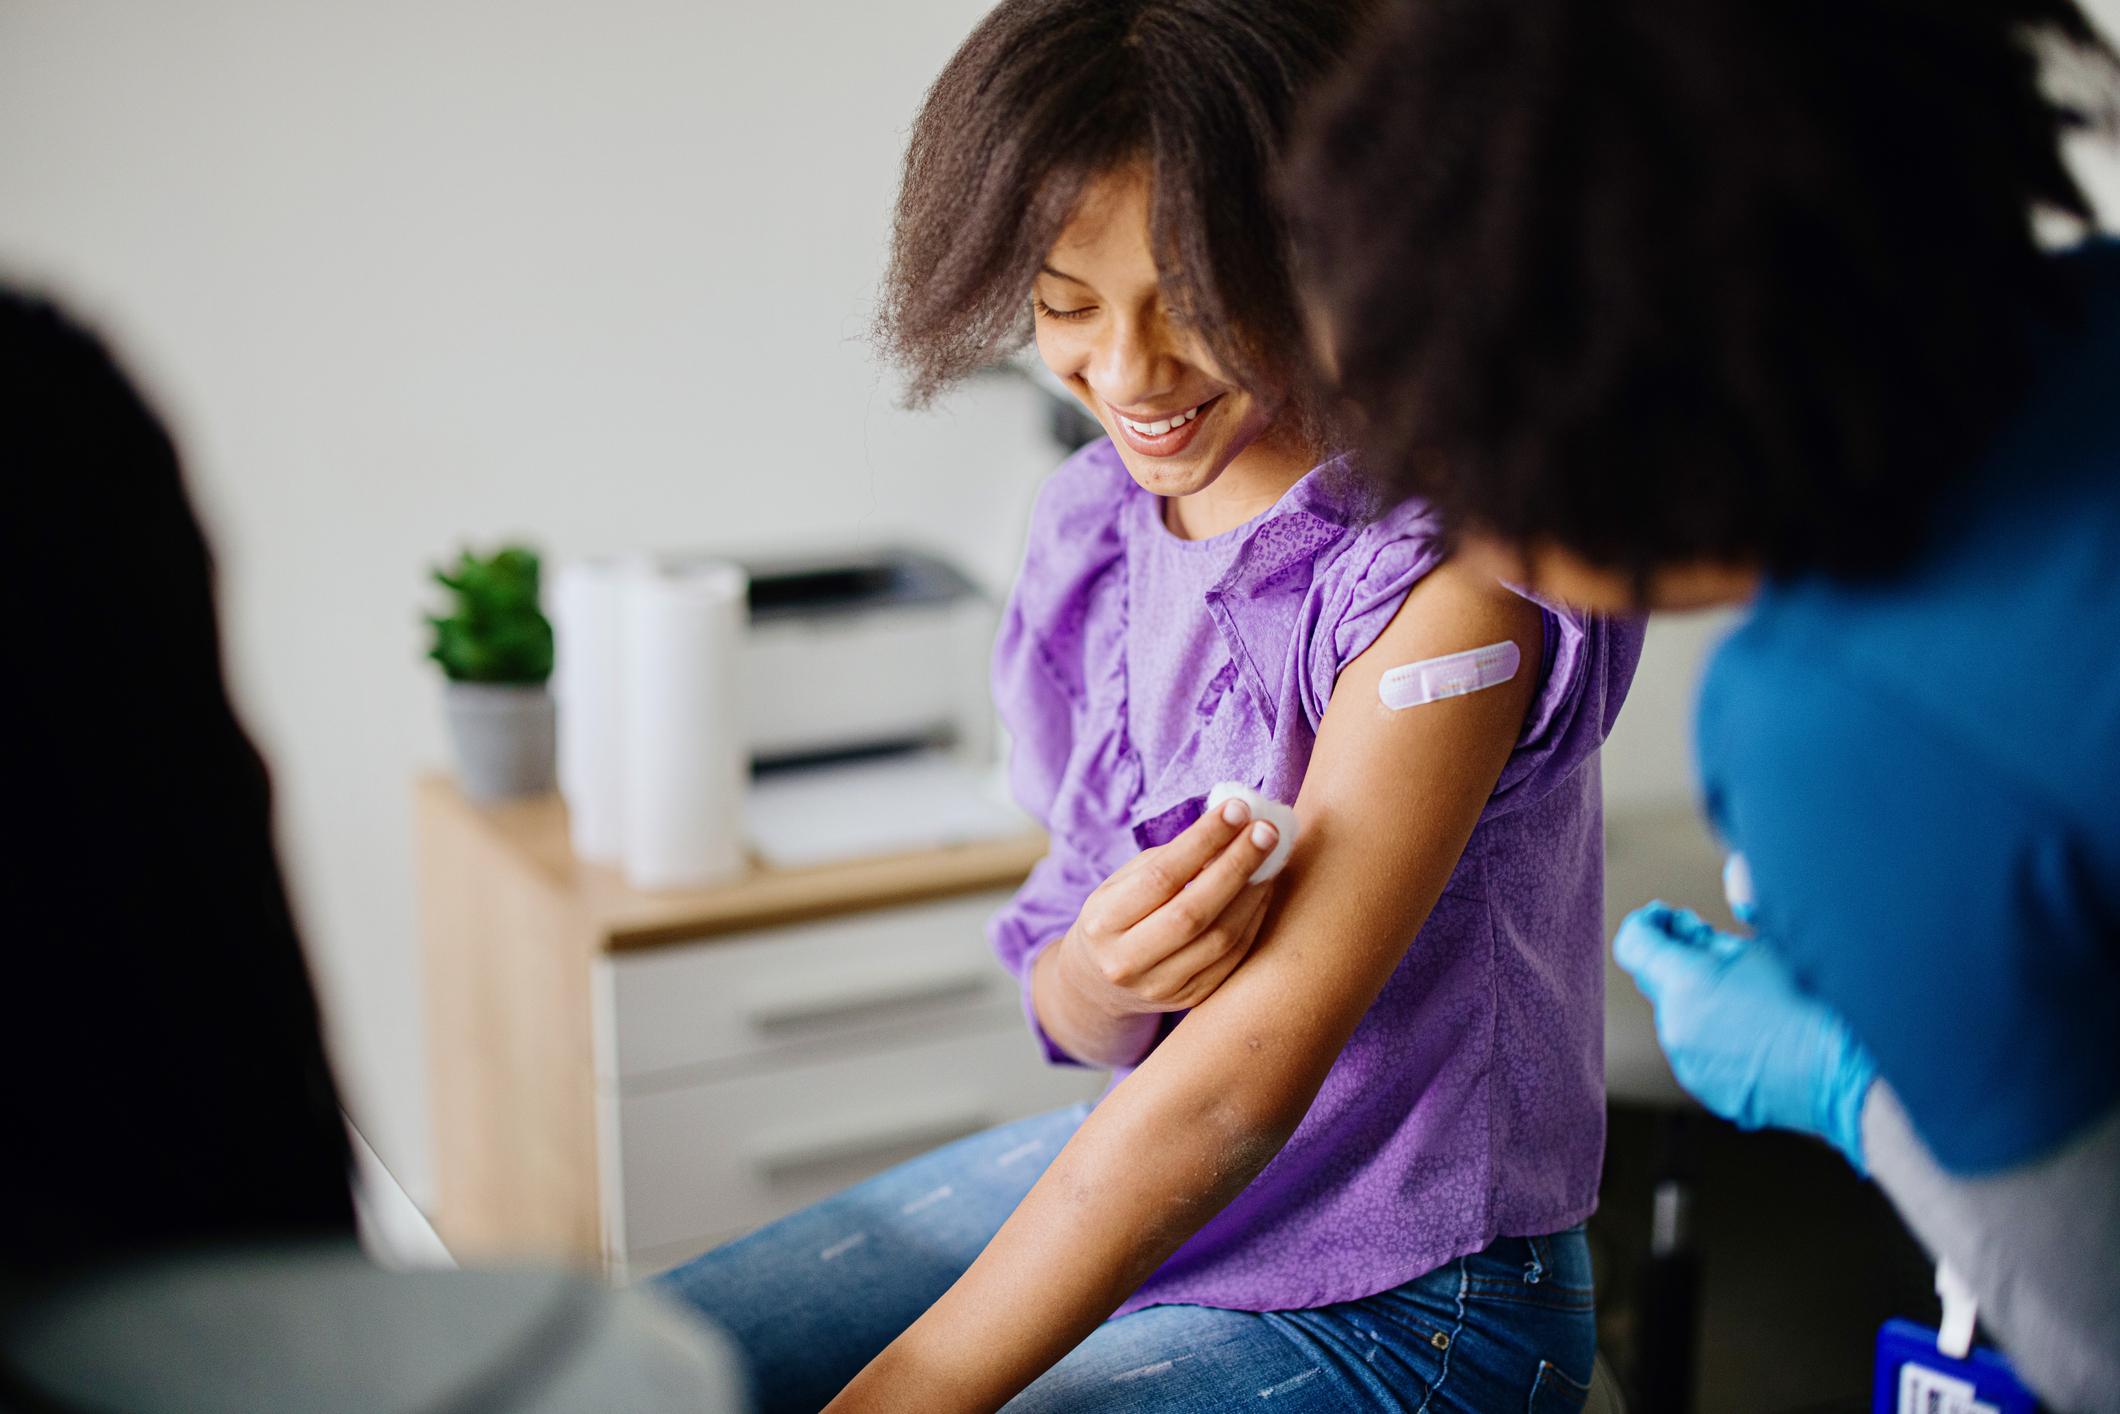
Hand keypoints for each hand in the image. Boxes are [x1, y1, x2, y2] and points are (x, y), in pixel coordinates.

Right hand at [1056, 797, 1281, 1017]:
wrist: (1100, 984)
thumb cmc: (1117, 916)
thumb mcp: (1122, 883)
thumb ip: (1169, 859)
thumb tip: (1228, 827)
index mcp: (1103, 922)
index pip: (1161, 876)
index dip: (1203, 840)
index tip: (1237, 809)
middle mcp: (1126, 961)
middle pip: (1193, 911)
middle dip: (1236, 865)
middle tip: (1268, 831)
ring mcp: (1159, 987)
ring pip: (1220, 938)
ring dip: (1253, 894)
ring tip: (1272, 859)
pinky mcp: (1189, 1000)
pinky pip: (1233, 958)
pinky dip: (1254, 920)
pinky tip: (1263, 891)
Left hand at [1615, 901, 1878, 1170]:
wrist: (1849, 1071)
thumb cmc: (1814, 1001)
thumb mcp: (1760, 950)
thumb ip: (1709, 939)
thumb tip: (1686, 933)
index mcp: (1684, 983)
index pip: (1634, 943)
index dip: (1649, 924)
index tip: (1667, 918)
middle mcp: (1675, 1027)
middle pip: (1657, 981)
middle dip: (1680, 962)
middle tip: (1720, 952)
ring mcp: (1689, 1063)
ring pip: (1679, 1018)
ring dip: (1699, 1001)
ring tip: (1752, 998)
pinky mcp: (1708, 1089)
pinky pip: (1699, 1051)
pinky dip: (1716, 1036)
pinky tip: (1759, 1033)